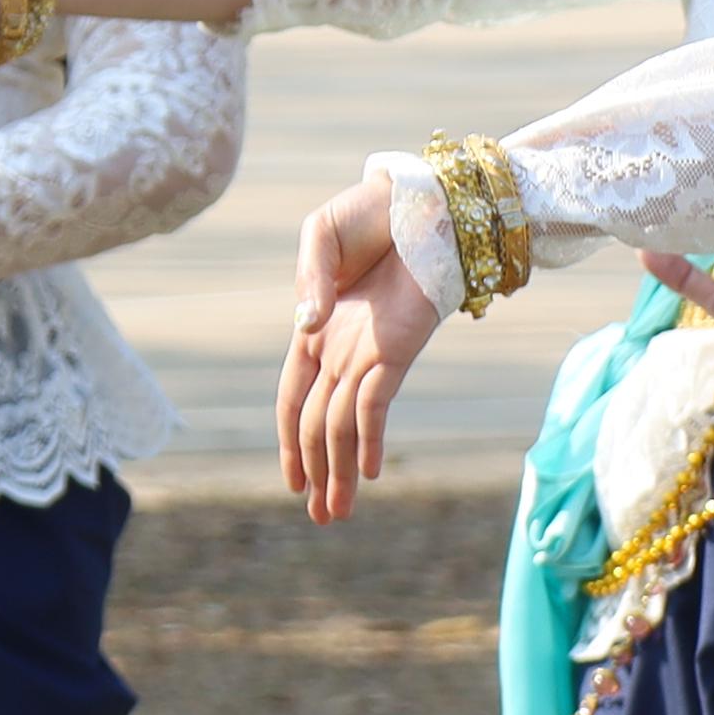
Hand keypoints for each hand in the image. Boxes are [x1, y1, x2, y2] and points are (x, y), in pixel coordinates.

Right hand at [275, 169, 445, 523]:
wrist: (424, 196)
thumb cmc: (370, 211)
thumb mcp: (319, 236)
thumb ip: (309, 282)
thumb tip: (306, 328)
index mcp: (315, 330)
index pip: (294, 398)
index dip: (289, 441)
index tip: (293, 483)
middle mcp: (341, 350)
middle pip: (320, 424)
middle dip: (318, 473)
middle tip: (322, 519)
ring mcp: (370, 352)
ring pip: (346, 424)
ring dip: (341, 470)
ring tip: (338, 514)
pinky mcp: (400, 346)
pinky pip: (377, 400)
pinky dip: (371, 437)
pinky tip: (369, 472)